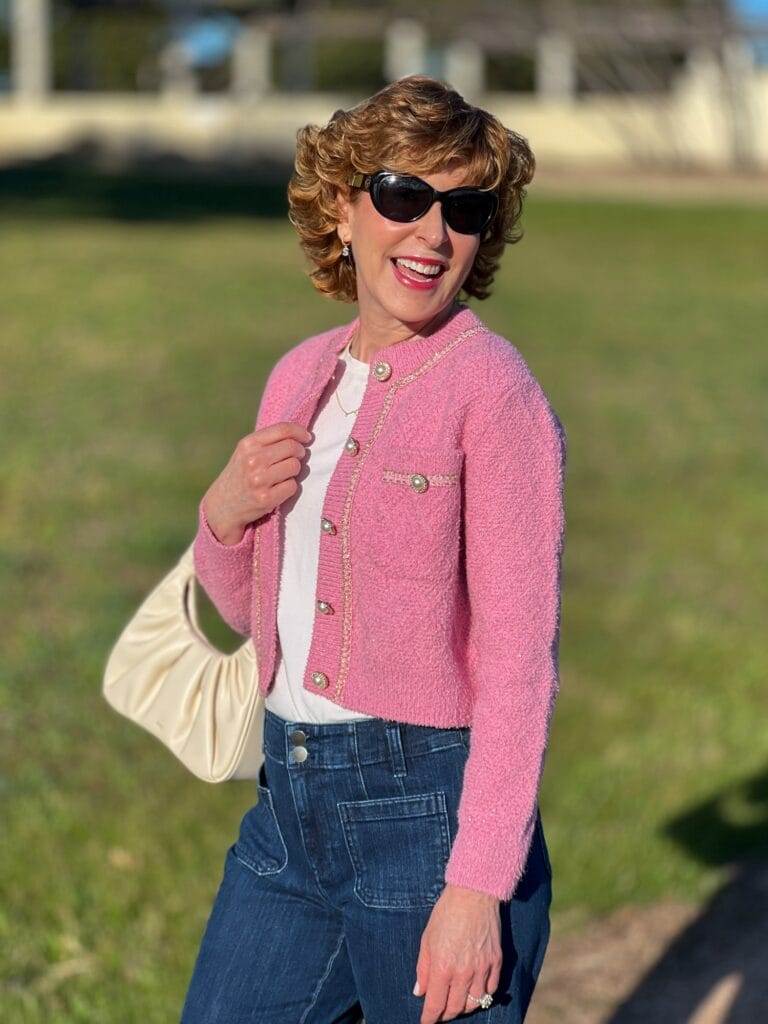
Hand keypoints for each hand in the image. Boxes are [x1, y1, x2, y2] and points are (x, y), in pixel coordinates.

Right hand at [203, 421, 311, 544]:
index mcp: (248, 444)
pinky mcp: (266, 498)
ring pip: (295, 466)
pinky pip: (293, 486)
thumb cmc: (241, 474)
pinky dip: (290, 487)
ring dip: (294, 471)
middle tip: (296, 458)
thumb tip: (301, 435)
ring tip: (283, 475)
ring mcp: (259, 480)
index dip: (300, 432)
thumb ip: (269, 441)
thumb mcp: (246, 452)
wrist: (223, 505)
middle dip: (299, 452)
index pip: (283, 429)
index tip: (307, 438)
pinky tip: (279, 488)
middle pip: (293, 447)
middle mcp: (253, 460)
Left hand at [413, 883, 501, 1021]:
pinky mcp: (496, 962)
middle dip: (445, 1014)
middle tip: (439, 1012)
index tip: (426, 1022)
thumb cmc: (446, 913)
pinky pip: (491, 990)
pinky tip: (474, 992)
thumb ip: (423, 968)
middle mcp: (464, 973)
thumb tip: (420, 992)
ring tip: (456, 1003)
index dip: (429, 1018)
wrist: (473, 894)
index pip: (436, 1005)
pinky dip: (482, 996)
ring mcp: (482, 968)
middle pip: (455, 1008)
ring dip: (463, 1008)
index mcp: (443, 967)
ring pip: (475, 1003)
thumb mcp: (427, 939)